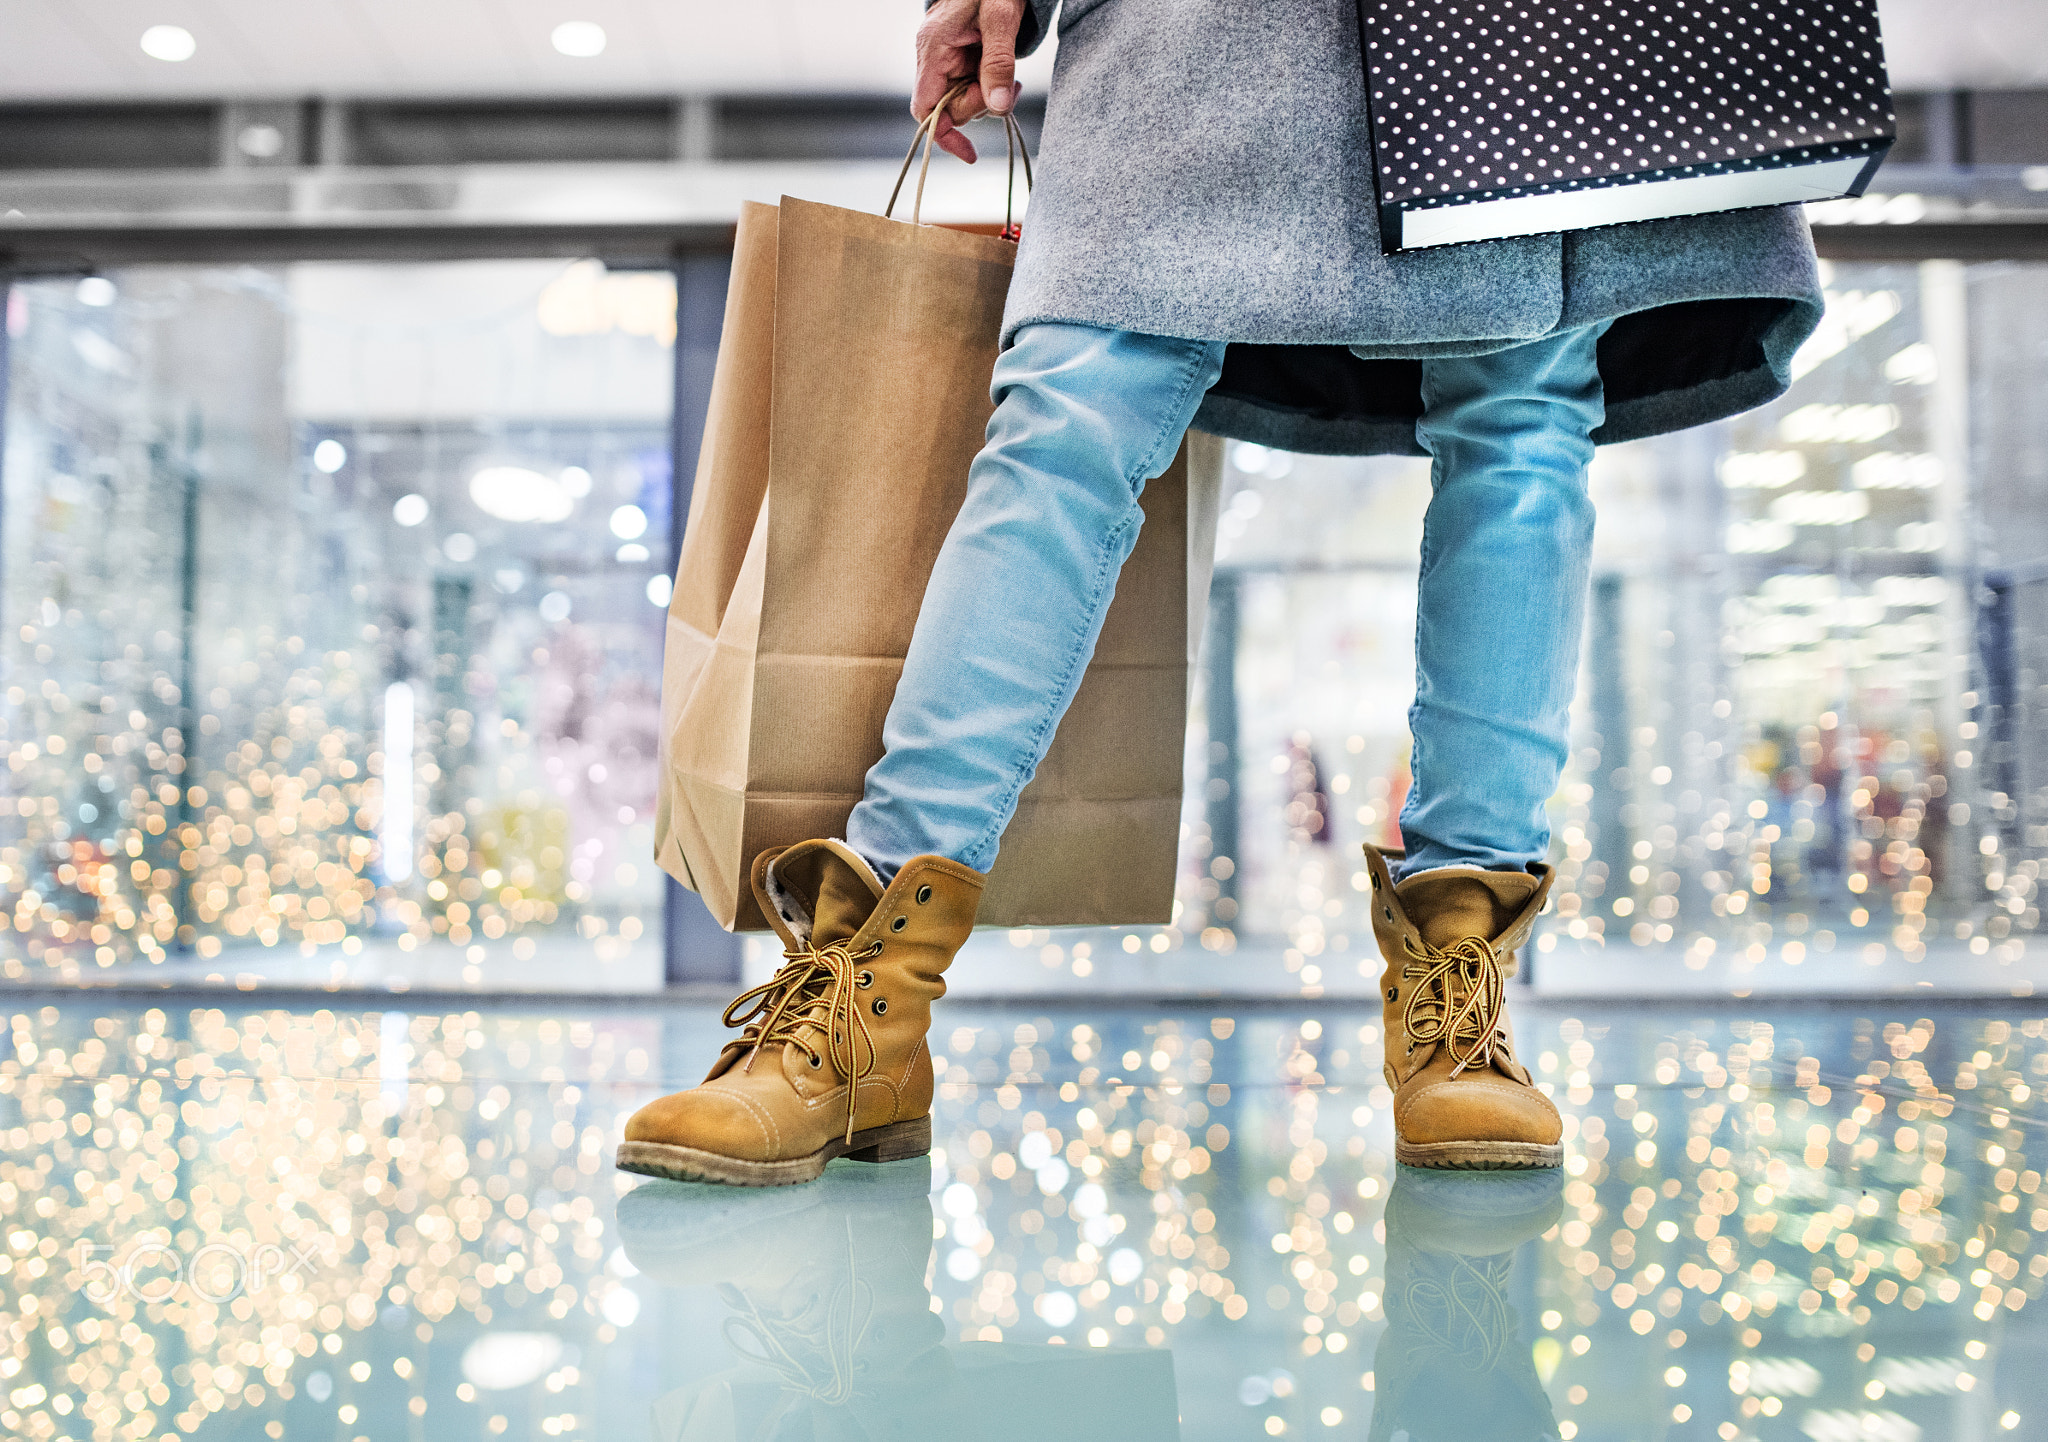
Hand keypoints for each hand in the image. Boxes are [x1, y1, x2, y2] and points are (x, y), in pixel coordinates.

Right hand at [912, 0, 1023, 162]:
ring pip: (962, 100)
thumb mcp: (1002, 19)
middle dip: (980, 105)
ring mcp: (944, 58)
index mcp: (933, 48)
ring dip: (989, 97)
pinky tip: (1006, 75)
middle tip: (1011, 88)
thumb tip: (998, 106)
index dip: (943, 135)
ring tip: (1012, 78)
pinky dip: (990, 88)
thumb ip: (999, 62)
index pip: (925, 108)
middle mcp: (933, 56)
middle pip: (948, 107)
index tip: (969, 154)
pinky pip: (970, 87)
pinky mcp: (958, 59)